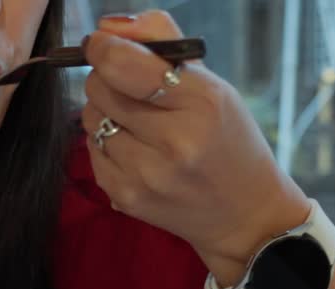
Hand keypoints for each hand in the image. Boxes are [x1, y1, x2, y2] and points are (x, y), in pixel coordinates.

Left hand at [81, 11, 311, 285]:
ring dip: (105, 112)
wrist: (243, 214)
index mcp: (202, 104)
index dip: (104, 49)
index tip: (101, 44)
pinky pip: (92, 151)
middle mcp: (173, 142)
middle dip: (107, 79)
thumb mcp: (213, 85)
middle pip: (100, 89)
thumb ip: (162, 43)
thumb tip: (107, 28)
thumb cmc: (228, 140)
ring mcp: (146, 175)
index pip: (124, 65)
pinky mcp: (125, 197)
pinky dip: (106, 143)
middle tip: (130, 86)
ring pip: (90, 119)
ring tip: (138, 122)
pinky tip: (136, 149)